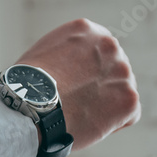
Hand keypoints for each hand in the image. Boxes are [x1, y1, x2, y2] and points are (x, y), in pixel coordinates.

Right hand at [16, 18, 140, 150]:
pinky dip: (112, 124)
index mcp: (87, 31)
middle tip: (78, 105)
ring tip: (80, 117)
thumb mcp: (42, 54)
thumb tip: (65, 72)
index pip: (97, 51)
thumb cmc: (27, 88)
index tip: (75, 87)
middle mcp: (109, 45)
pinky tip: (90, 125)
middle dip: (99, 87)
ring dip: (106, 106)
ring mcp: (123, 72)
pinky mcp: (129, 99)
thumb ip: (63, 55)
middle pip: (112, 70)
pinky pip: (128, 115)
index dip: (86, 73)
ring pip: (120, 93)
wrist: (32, 109)